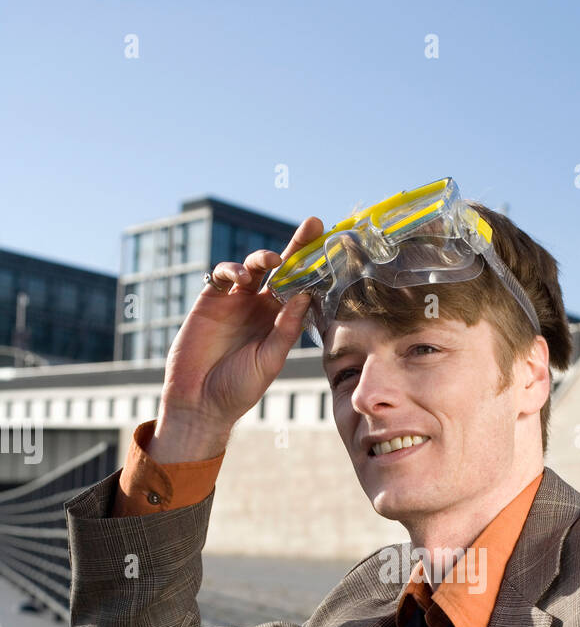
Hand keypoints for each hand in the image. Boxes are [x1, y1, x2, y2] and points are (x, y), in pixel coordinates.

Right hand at [161, 215, 324, 432]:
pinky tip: (242, 278)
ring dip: (264, 258)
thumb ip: (286, 329)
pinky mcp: (210, 301)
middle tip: (313, 225)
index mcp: (279, 322)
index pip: (300, 288)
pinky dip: (233, 270)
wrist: (200, 402)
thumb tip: (306, 296)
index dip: (313, 268)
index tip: (331, 247)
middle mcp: (260, 307)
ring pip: (253, 267)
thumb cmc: (239, 388)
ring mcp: (234, 302)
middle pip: (280, 269)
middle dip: (296, 246)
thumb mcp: (270, 360)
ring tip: (274, 262)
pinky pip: (222, 276)